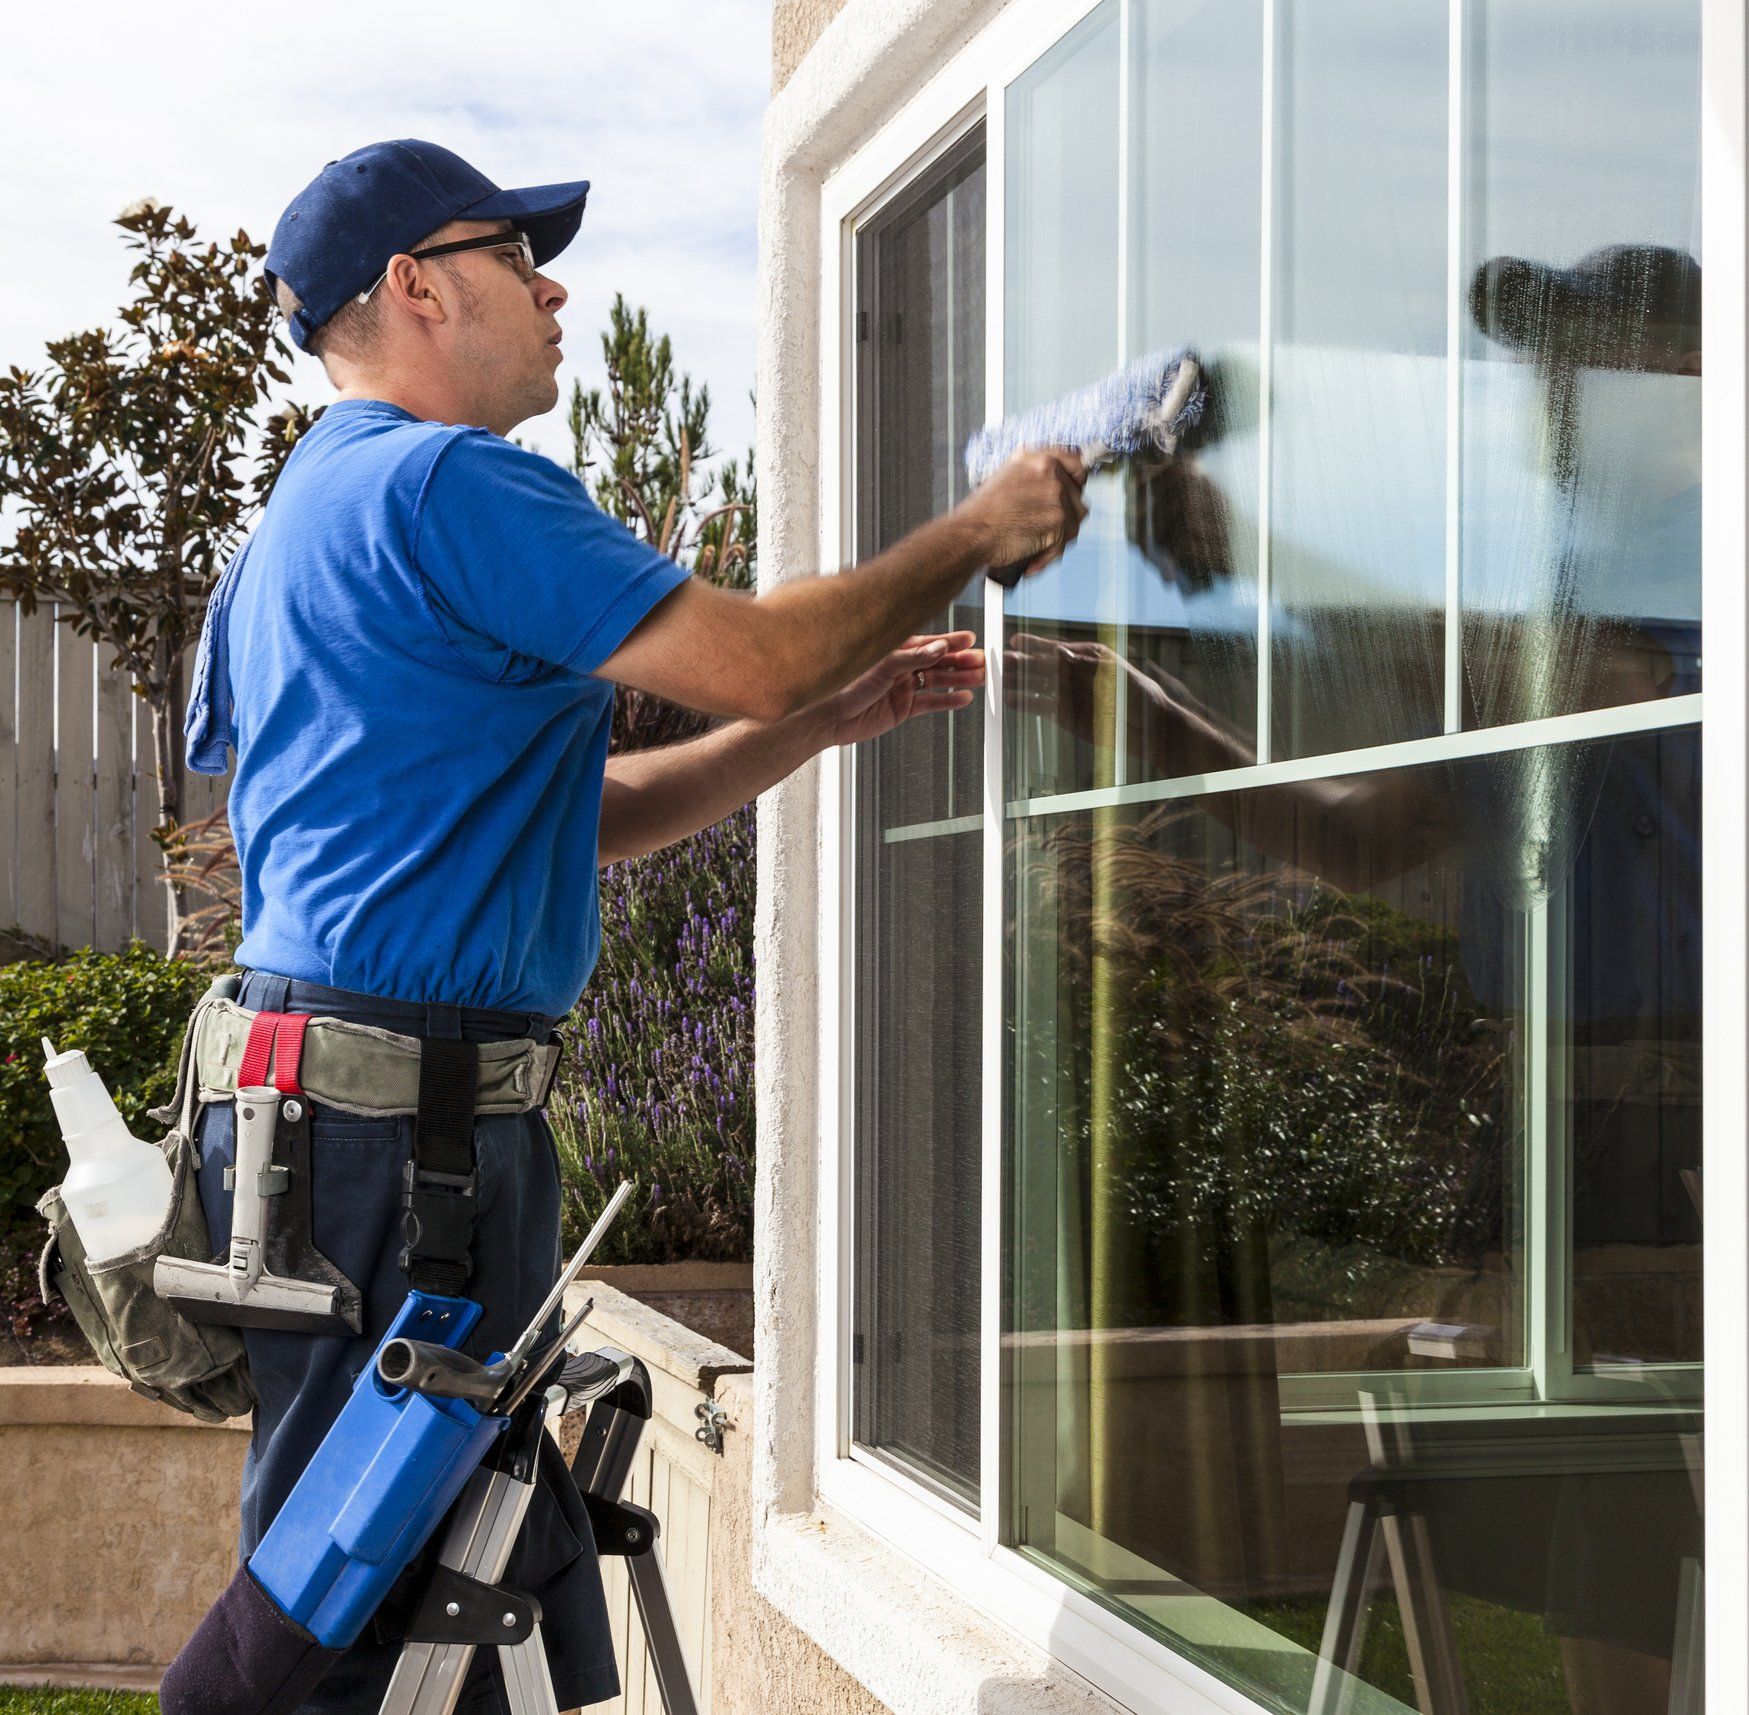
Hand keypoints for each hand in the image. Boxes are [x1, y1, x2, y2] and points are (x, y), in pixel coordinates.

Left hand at [819, 630, 984, 746]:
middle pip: (938, 662)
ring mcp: (903, 688)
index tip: (970, 639)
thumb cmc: (845, 685)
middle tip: (981, 662)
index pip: (928, 643)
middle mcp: (901, 668)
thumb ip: (912, 657)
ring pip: (938, 682)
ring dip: (958, 679)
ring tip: (979, 678)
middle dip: (960, 661)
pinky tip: (963, 698)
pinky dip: (947, 701)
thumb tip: (938, 648)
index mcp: (894, 651)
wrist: (829, 717)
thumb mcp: (882, 666)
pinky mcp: (903, 709)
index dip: (950, 641)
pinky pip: (930, 703)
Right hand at [958, 448, 1088, 576]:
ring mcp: (1056, 494)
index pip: (1075, 463)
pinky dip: (1048, 557)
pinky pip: (1063, 544)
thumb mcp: (1006, 479)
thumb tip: (1057, 492)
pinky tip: (1031, 562)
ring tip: (1036, 548)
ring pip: (1074, 522)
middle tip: (1047, 532)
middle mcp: (1049, 471)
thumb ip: (1034, 479)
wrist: (971, 533)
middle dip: (1065, 518)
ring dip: (1059, 539)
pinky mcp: (1058, 519)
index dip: (1076, 481)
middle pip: (1077, 498)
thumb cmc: (981, 514)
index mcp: (1037, 458)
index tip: (1071, 496)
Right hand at [1004, 631, 1160, 751]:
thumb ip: (1084, 664)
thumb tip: (1059, 651)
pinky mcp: (1065, 716)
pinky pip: (1041, 707)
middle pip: (1042, 665)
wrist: (1148, 728)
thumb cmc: (1136, 695)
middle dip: (1021, 662)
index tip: (1016, 641)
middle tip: (1002, 660)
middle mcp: (1074, 673)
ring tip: (999, 680)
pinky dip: (1026, 703)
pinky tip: (1010, 699)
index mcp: (1087, 656)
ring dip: (1018, 682)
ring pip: (1038, 686)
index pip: (1056, 648)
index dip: (1035, 645)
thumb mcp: (1112, 674)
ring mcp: (1068, 694)